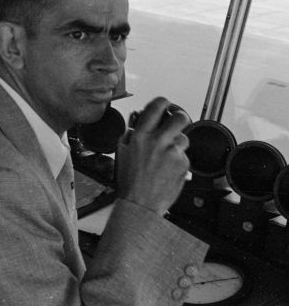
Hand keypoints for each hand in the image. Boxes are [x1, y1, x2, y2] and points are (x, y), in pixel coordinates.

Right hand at [114, 96, 191, 215]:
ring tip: (168, 154)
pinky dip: (178, 161)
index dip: (163, 102)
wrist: (140, 203)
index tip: (165, 103)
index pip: (156, 107)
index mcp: (140, 135)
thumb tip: (136, 126)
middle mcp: (158, 141)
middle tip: (177, 120)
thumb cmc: (129, 181)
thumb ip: (129, 136)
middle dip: (180, 116)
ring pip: (184, 138)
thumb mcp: (121, 153)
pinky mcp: (183, 164)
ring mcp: (173, 152)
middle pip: (179, 117)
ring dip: (178, 143)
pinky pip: (184, 156)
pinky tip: (169, 169)